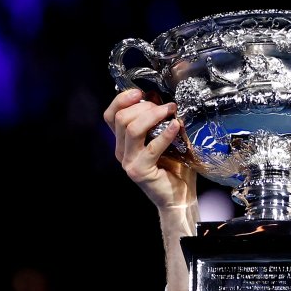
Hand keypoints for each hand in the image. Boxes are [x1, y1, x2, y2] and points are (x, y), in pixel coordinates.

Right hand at [103, 89, 196, 208]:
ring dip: (152, 115)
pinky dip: (165, 133)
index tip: (140, 92)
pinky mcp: (139, 171)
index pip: (111, 115)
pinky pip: (151, 147)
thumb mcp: (166, 140)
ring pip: (131, 129)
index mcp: (123, 142)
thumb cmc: (176, 169)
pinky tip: (177, 125)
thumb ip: (160, 124)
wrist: (179, 198)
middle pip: (121, 118)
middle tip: (165, 106)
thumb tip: (165, 102)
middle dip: (143, 107)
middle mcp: (121, 151)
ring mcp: (128, 161)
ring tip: (171, 111)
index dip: (122, 100)